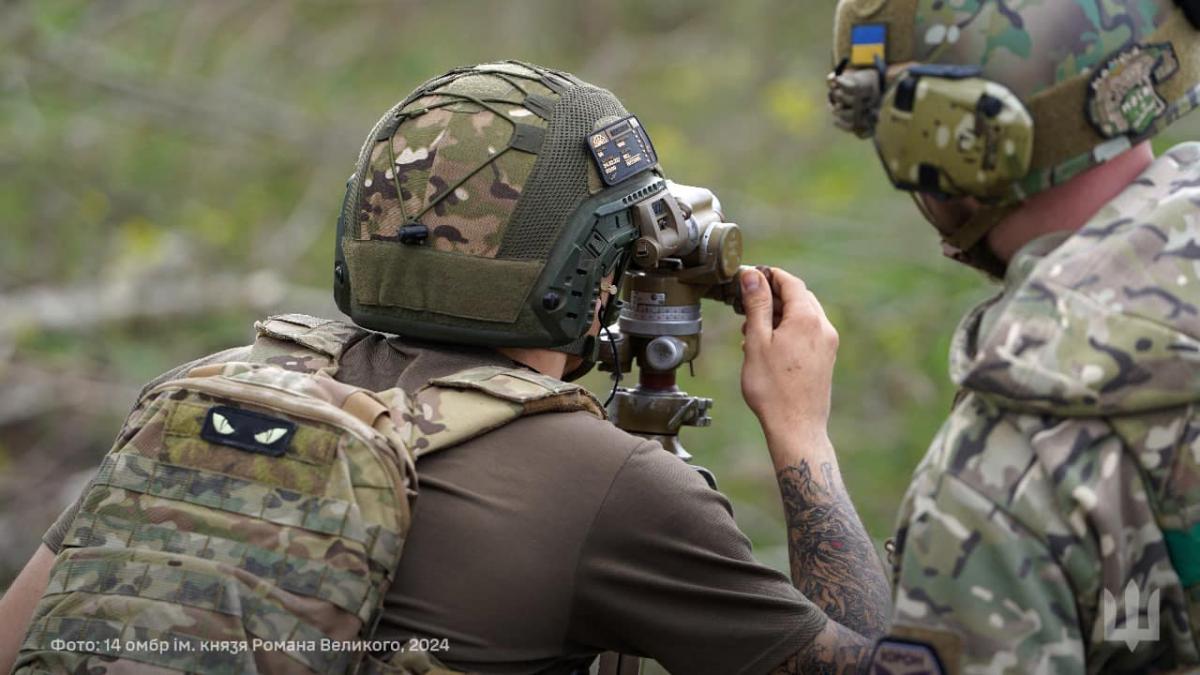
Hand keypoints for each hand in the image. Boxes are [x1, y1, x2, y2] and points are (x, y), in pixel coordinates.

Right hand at [739, 267, 838, 457]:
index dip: (770, 275)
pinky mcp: (827, 358)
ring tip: (752, 331)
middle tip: (747, 305)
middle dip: (773, 297)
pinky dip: (789, 330)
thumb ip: (757, 305)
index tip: (751, 275)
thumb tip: (753, 276)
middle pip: (800, 297)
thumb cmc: (772, 388)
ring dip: (780, 315)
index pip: (791, 282)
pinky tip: (769, 347)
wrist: (796, 427)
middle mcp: (823, 327)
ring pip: (804, 316)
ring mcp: (828, 344)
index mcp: (807, 318)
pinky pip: (808, 333)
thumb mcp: (758, 341)